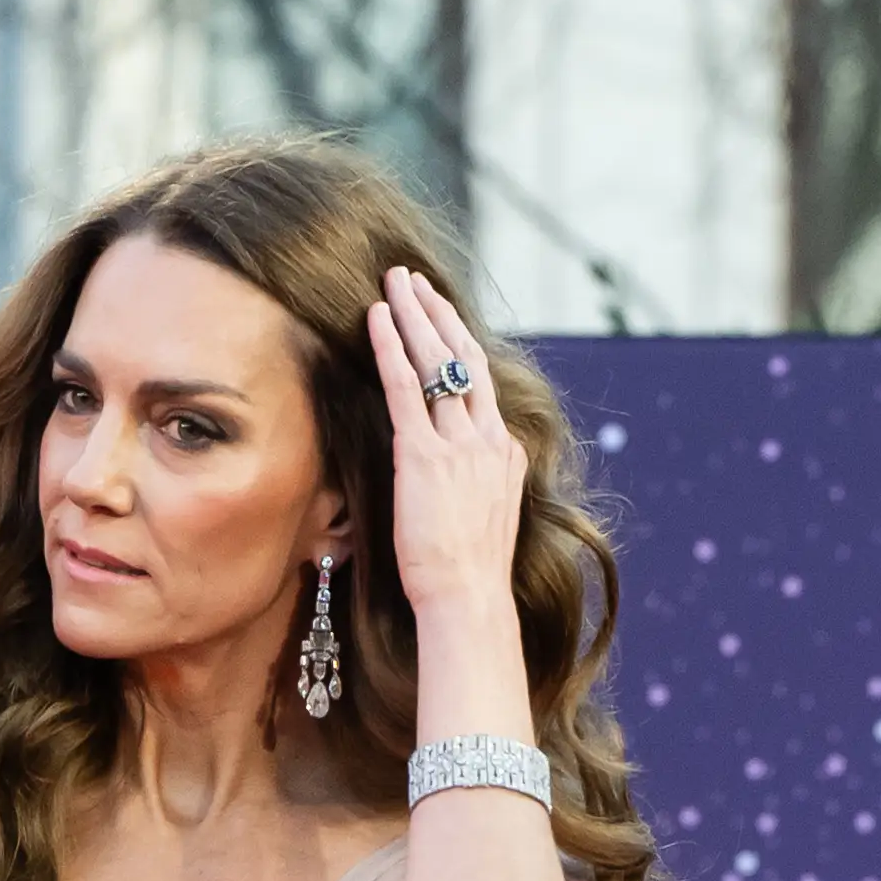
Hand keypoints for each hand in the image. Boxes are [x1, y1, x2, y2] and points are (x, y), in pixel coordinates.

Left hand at [366, 268, 528, 631]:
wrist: (470, 600)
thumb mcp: (484, 517)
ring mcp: (460, 445)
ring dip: (415, 315)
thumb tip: (451, 474)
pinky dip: (390, 348)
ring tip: (394, 281)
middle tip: (415, 280)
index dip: (459, 343)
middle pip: (465, 358)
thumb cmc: (470, 576)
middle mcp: (489, 440)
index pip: (481, 386)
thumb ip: (474, 483)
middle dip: (438, 313)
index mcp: (505, 454)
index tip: (441, 316)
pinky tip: (376, 317)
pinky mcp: (424, 456)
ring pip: (437, 362)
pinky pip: (405, 388)